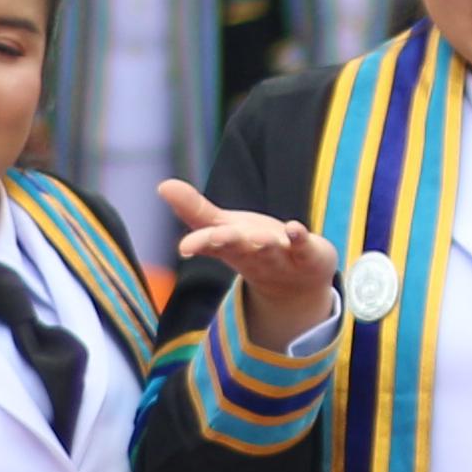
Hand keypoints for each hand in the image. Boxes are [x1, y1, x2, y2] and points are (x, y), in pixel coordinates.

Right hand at [156, 179, 339, 343]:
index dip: (199, 244)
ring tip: (259, 238)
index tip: (184, 248)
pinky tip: (295, 227)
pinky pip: (304, 246)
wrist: (297, 286)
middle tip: (215, 239)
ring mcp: (282, 256)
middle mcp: (254, 254)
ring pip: (270, 250)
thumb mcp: (225, 228)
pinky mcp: (308, 253)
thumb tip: (162, 184)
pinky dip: (299, 238)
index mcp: (231, 246)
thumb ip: (195, 210)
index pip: (211, 244)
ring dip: (264, 245)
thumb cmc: (253, 249)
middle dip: (227, 242)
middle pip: (238, 247)